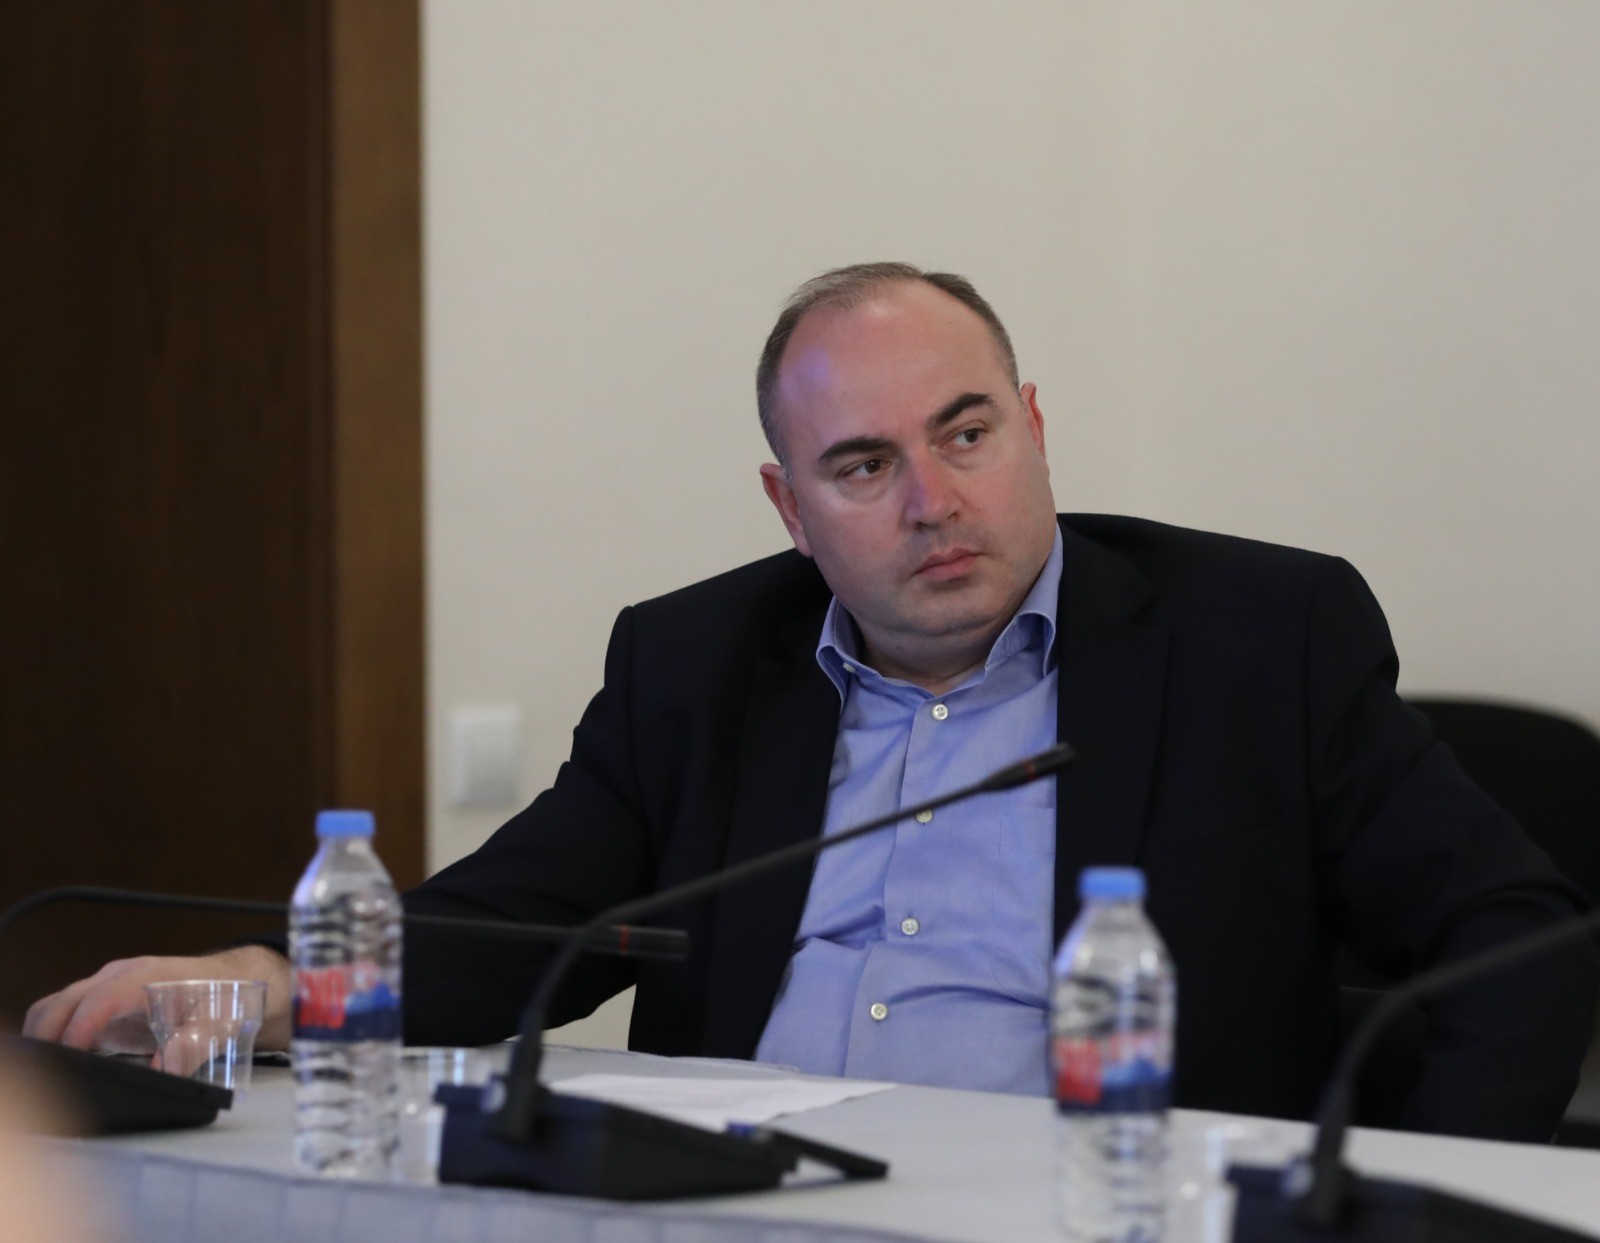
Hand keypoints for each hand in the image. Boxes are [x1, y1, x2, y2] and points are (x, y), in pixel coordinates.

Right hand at [22, 946, 292, 1055]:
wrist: (233, 980)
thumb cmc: (224, 1000)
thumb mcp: (219, 1025)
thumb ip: (193, 1045)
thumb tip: (165, 1067)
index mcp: (148, 977)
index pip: (101, 999)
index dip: (80, 1027)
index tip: (68, 1057)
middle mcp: (122, 975)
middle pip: (68, 998)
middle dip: (49, 1032)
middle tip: (45, 1070)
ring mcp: (109, 985)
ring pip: (61, 1002)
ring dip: (46, 1031)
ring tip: (45, 1067)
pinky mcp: (105, 999)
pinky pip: (69, 1010)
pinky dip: (54, 1030)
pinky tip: (56, 1058)